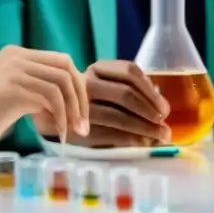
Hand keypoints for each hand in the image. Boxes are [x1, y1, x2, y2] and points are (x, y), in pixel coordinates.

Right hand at [0, 46, 88, 148]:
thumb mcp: (10, 97)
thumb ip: (33, 93)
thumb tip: (64, 105)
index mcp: (16, 55)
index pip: (61, 61)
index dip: (76, 86)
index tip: (80, 113)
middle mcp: (17, 57)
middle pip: (66, 67)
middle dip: (80, 97)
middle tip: (82, 125)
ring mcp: (14, 70)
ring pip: (62, 83)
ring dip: (73, 111)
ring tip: (70, 134)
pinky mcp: (13, 89)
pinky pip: (51, 99)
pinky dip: (60, 118)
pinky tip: (56, 135)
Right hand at [37, 60, 170, 146]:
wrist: (48, 114)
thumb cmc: (88, 100)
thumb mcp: (106, 87)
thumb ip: (130, 91)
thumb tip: (162, 106)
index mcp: (98, 69)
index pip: (129, 71)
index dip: (150, 89)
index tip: (164, 107)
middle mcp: (87, 83)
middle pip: (125, 94)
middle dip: (150, 111)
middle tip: (165, 123)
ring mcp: (81, 106)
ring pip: (119, 116)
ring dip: (145, 129)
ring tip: (162, 137)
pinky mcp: (79, 129)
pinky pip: (110, 134)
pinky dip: (132, 139)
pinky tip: (144, 143)